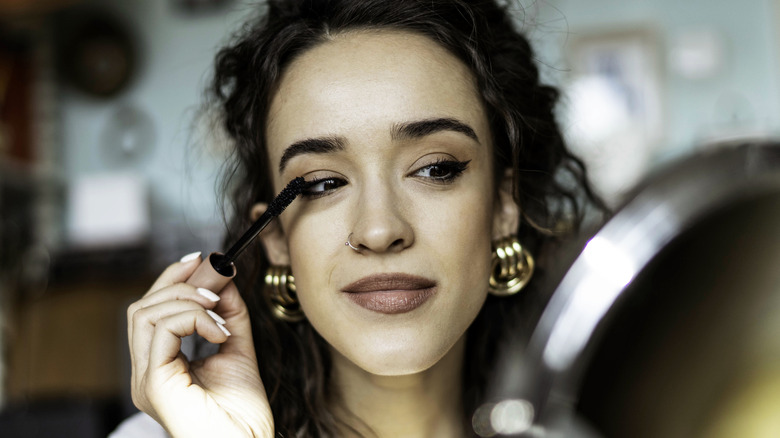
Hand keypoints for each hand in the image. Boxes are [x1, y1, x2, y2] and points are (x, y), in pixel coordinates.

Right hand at [127, 253, 273, 436]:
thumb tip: (223, 278)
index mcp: (161, 365)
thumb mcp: (237, 349)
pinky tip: (218, 332)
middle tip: (216, 281)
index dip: (172, 279)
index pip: (151, 310)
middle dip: (178, 282)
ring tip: (220, 315)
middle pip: (142, 306)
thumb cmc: (243, 413)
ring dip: (188, 300)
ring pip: (146, 313)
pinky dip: (193, 318)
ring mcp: (145, 379)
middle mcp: (146, 372)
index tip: (202, 260)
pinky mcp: (152, 385)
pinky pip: (161, 330)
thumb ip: (229, 315)